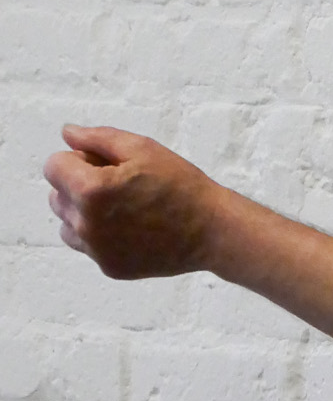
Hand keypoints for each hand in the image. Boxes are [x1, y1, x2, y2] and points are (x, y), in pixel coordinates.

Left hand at [44, 125, 218, 279]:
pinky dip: (100, 234)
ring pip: (67, 222)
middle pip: (57, 195)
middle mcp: (85, 223)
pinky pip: (87, 245)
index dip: (78, 159)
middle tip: (118, 183)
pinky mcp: (107, 267)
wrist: (210, 230)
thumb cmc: (180, 184)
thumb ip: (98, 138)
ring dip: (84, 211)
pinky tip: (131, 227)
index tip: (105, 163)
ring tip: (122, 207)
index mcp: (90, 190)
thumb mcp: (143, 148)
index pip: (53, 166)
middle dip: (78, 184)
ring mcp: (95, 250)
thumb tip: (67, 133)